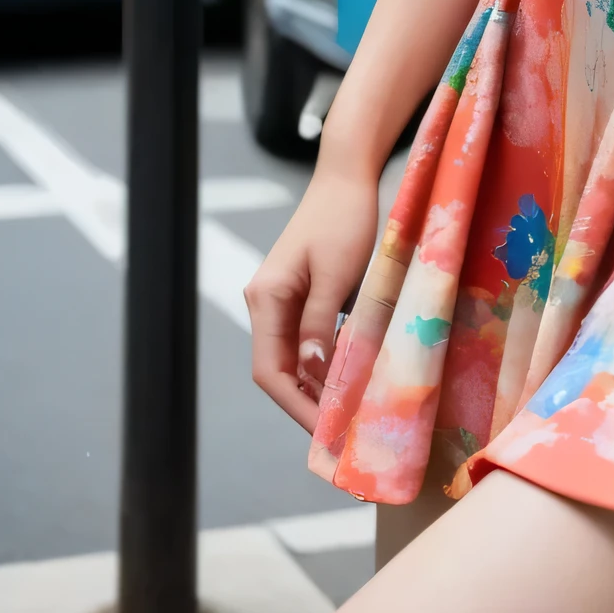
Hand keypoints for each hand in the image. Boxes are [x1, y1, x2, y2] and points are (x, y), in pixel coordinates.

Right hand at [244, 160, 381, 430]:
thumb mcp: (335, 274)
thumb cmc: (343, 220)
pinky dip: (323, 364)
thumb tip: (310, 373)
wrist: (347, 177)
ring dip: (315, 387)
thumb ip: (319, 324)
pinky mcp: (301, 294)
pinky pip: (306, 341)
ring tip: (345, 416)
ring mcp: (281, 299)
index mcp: (266, 298)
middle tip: (339, 435)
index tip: (324, 432)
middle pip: (277, 370)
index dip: (295, 406)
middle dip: (305, 404)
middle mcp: (266, 302)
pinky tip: (347, 380)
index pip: (269, 371)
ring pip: (292, 359)